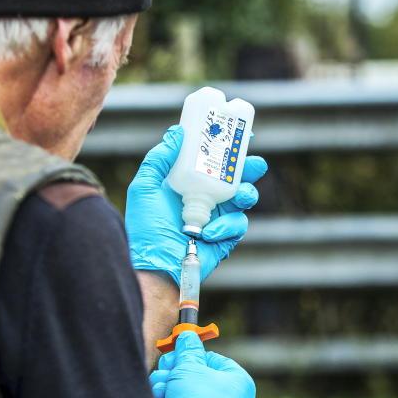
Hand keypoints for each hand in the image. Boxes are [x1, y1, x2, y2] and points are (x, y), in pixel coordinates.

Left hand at [125, 125, 267, 285]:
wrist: (154, 265)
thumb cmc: (146, 229)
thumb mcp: (145, 188)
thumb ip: (158, 159)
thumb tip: (177, 132)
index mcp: (189, 183)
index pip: (213, 160)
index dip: (228, 147)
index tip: (238, 134)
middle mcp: (205, 198)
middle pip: (236, 176)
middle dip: (250, 167)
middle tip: (253, 163)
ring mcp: (217, 217)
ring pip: (245, 198)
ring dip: (247, 193)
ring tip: (240, 195)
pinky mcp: (225, 238)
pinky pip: (238, 225)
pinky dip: (227, 226)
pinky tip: (208, 232)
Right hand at [149, 332, 256, 397]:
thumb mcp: (188, 366)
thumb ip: (188, 350)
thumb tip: (188, 337)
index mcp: (241, 384)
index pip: (214, 360)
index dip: (190, 356)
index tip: (174, 357)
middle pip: (200, 380)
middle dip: (175, 376)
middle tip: (163, 373)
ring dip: (170, 392)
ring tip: (159, 393)